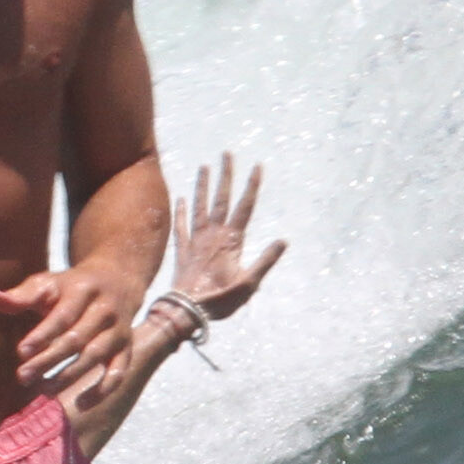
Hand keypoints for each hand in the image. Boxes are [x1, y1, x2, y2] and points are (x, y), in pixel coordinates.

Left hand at [0, 260, 141, 391]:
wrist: (117, 280)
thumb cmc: (71, 287)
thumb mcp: (47, 283)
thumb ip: (20, 295)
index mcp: (83, 290)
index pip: (62, 316)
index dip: (43, 335)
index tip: (21, 352)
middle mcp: (104, 310)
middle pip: (77, 339)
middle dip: (49, 360)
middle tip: (23, 377)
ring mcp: (118, 330)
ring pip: (95, 356)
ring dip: (69, 376)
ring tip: (43, 391)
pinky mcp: (126, 348)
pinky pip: (118, 372)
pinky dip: (102, 390)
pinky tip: (81, 404)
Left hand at [172, 155, 286, 320]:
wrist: (187, 309)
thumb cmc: (220, 299)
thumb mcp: (249, 283)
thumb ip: (265, 261)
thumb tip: (283, 241)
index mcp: (232, 240)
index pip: (245, 207)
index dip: (252, 186)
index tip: (258, 166)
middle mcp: (213, 234)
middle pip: (221, 199)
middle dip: (226, 175)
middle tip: (227, 154)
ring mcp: (195, 240)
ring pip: (199, 206)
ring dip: (202, 186)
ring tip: (204, 167)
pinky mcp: (182, 249)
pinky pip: (180, 226)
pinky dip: (180, 211)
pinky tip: (180, 198)